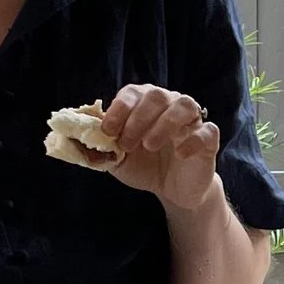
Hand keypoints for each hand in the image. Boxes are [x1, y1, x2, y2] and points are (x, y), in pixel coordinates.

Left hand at [94, 84, 222, 210]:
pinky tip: (179, 154)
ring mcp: (191, 121)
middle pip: (157, 95)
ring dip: (164, 124)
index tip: (108, 131)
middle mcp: (169, 105)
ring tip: (150, 146)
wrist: (172, 190)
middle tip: (128, 144)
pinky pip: (207, 131)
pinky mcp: (208, 140)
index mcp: (145, 104)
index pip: (133, 93)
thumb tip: (75, 138)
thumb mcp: (117, 159)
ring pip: (184, 105)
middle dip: (138, 118)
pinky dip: (193, 140)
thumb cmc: (145, 166)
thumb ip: (100, 147)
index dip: (119, 109)